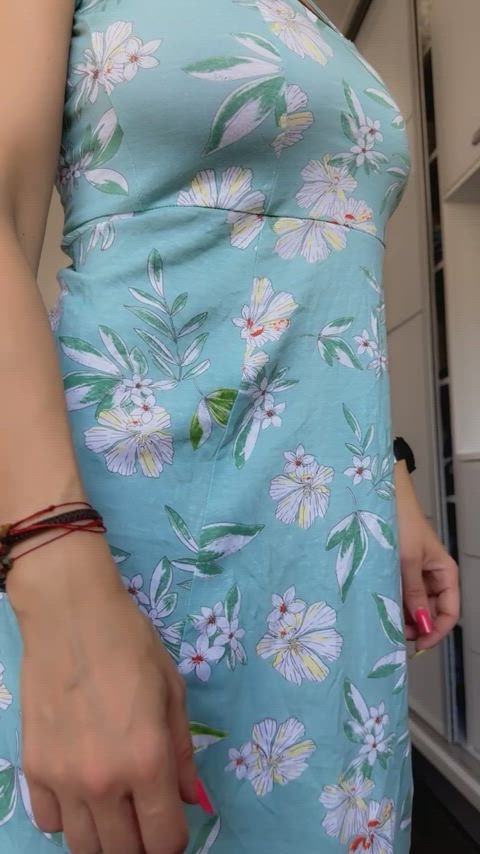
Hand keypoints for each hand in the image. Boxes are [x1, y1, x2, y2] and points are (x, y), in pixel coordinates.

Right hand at [7, 532, 197, 853]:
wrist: (70, 615)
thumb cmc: (130, 644)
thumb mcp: (172, 691)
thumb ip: (182, 752)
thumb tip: (188, 798)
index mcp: (147, 760)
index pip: (165, 839)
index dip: (175, 839)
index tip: (173, 823)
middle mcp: (104, 781)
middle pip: (124, 852)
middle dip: (142, 841)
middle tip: (145, 815)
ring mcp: (63, 779)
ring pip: (83, 847)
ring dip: (104, 836)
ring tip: (114, 807)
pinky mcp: (34, 769)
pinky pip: (49, 822)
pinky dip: (68, 817)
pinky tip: (79, 789)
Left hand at [394, 461, 459, 651]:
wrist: (379, 496)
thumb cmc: (399, 521)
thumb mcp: (407, 561)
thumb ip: (414, 594)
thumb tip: (422, 625)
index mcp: (444, 572)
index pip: (450, 612)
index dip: (436, 631)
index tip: (418, 644)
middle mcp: (431, 575)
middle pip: (430, 611)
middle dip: (416, 626)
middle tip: (395, 636)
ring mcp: (413, 572)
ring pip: (413, 605)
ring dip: (402, 616)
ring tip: (385, 623)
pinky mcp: (396, 569)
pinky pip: (399, 593)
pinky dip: (392, 603)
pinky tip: (380, 608)